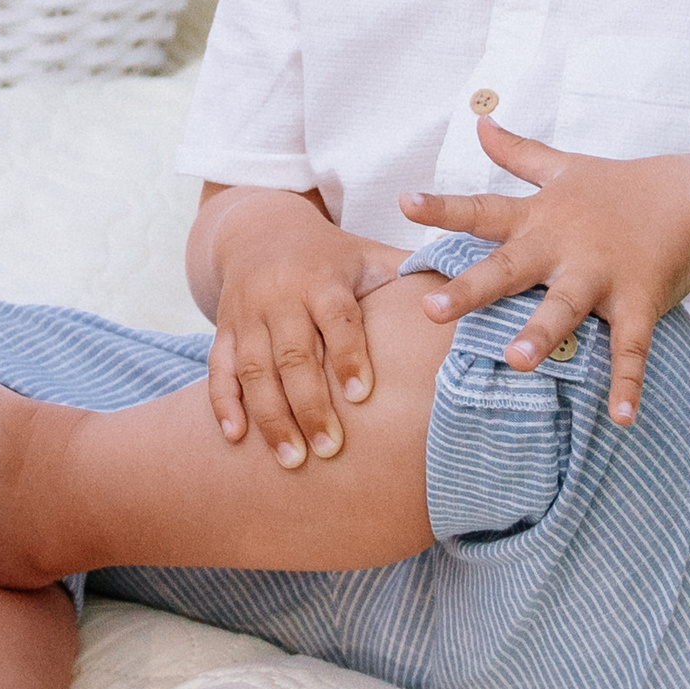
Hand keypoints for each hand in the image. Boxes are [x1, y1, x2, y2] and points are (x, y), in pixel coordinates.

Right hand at [204, 191, 403, 467]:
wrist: (259, 227)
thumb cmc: (331, 256)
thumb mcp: (369, 255)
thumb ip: (410, 276)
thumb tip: (471, 290)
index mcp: (323, 278)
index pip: (337, 318)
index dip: (348, 355)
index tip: (362, 395)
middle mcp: (281, 295)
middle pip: (293, 354)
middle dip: (310, 404)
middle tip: (330, 450)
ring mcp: (247, 314)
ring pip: (254, 369)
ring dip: (271, 417)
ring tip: (293, 461)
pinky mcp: (224, 329)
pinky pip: (219, 368)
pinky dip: (223, 403)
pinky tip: (234, 438)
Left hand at [401, 125, 689, 425]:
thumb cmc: (619, 187)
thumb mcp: (564, 166)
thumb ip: (518, 152)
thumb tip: (479, 122)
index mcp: (540, 217)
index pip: (483, 211)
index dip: (444, 208)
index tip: (405, 203)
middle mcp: (564, 246)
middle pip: (510, 268)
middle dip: (471, 289)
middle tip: (430, 308)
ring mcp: (603, 276)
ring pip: (566, 308)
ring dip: (543, 334)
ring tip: (517, 362)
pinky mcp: (640, 302)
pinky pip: (631, 349)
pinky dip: (627, 383)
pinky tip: (620, 418)